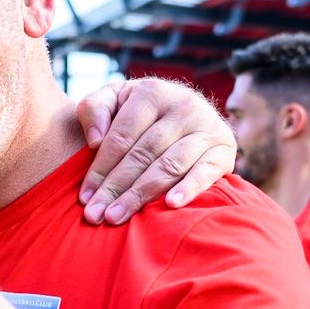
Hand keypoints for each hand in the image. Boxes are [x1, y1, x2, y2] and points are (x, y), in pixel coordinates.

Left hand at [76, 78, 236, 223]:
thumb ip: (94, 109)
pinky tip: (170, 205)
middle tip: (96, 216)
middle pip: (143, 154)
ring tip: (117, 217)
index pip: (121, 136)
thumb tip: (95, 140)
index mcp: (152, 92)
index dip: (100, 168)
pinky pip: (205, 172)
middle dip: (115, 187)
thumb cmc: (139, 112)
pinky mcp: (224, 149)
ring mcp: (206, 126)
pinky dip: (189, 188)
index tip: (85, 197)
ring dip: (141, 195)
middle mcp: (183, 105)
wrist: (185, 111)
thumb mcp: (113, 100)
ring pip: (169, 165)